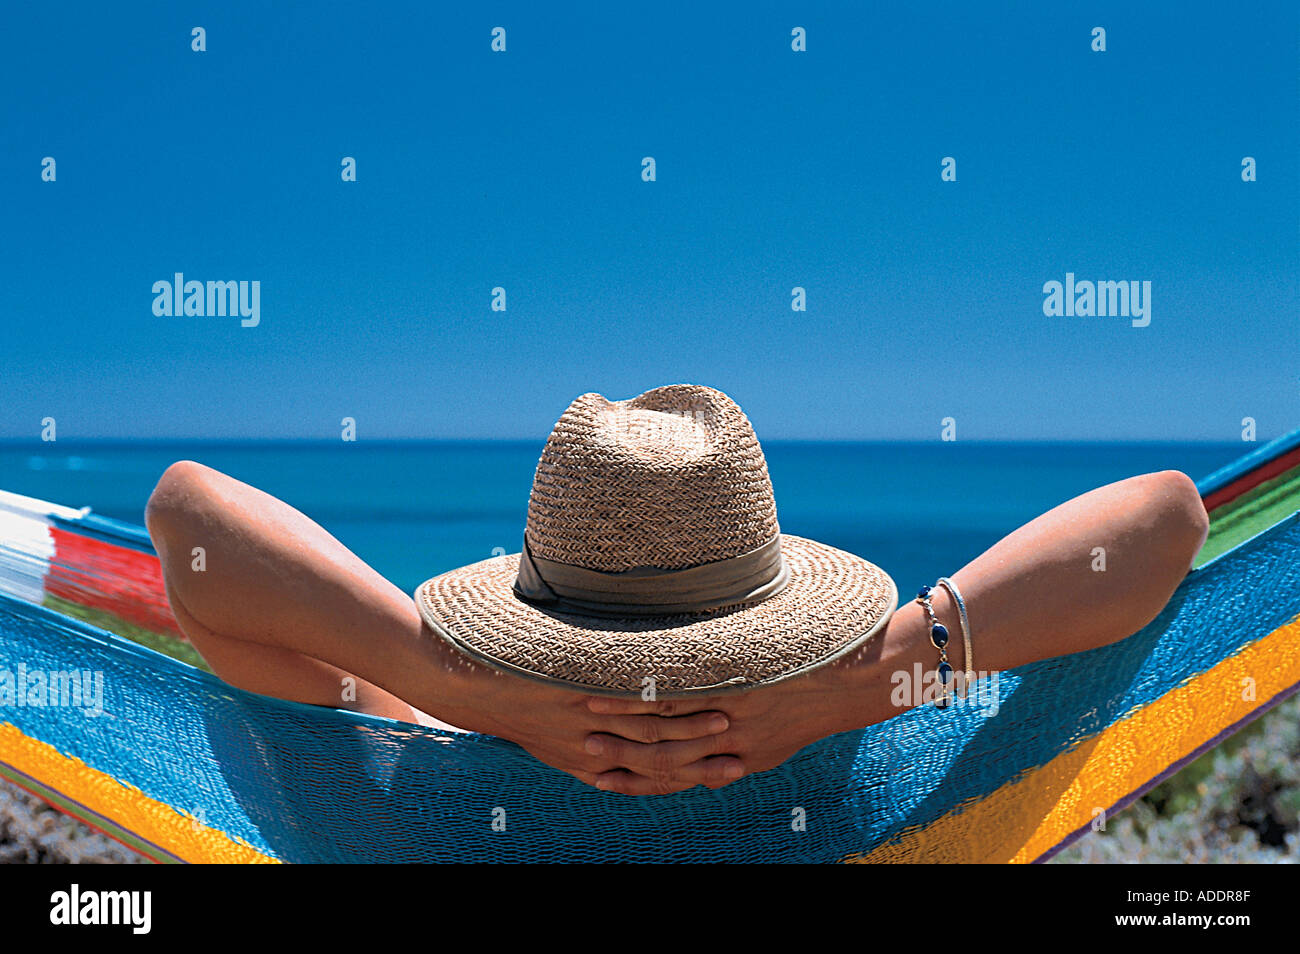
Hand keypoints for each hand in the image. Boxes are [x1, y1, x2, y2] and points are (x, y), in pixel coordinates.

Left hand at [421, 640, 745, 793]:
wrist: (465, 681)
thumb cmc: (506, 705)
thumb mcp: (546, 735)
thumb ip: (582, 738)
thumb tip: (614, 733)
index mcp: (587, 762)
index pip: (651, 778)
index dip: (690, 777)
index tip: (726, 773)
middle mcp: (592, 749)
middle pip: (660, 761)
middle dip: (703, 758)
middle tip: (744, 757)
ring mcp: (588, 720)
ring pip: (651, 732)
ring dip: (693, 727)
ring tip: (730, 718)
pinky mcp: (579, 691)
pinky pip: (627, 697)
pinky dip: (661, 695)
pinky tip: (690, 681)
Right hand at [583, 657, 865, 794]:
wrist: (845, 683)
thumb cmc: (805, 709)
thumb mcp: (769, 746)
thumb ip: (734, 757)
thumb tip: (708, 770)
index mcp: (729, 761)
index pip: (671, 777)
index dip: (632, 781)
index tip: (598, 776)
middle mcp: (724, 744)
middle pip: (659, 754)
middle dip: (617, 752)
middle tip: (579, 747)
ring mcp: (726, 712)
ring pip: (663, 721)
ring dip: (620, 718)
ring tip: (584, 709)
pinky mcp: (731, 683)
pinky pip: (682, 688)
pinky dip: (646, 687)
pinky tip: (618, 677)